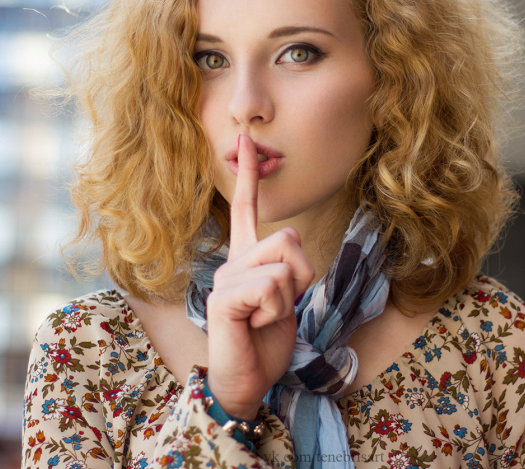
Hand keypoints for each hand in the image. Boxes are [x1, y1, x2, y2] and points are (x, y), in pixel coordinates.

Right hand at [206, 135, 314, 420]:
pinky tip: (254, 324)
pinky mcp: (223, 299)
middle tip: (279, 305)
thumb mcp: (286, 299)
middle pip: (289, 239)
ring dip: (287, 300)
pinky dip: (274, 312)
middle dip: (300, 276)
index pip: (248, 210)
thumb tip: (292, 243)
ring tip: (264, 318)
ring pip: (283, 266)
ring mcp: (226, 279)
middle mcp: (234, 261)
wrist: (247, 382)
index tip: (246, 142)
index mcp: (248, 259)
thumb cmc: (265, 341)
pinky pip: (269, 288)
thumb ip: (288, 269)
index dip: (249, 176)